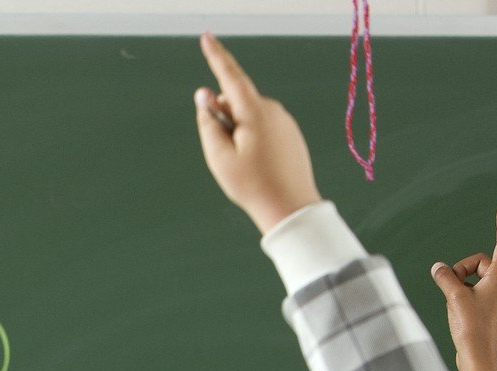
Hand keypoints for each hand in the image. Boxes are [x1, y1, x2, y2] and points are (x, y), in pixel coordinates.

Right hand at [193, 32, 322, 233]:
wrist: (291, 208)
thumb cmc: (253, 186)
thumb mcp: (219, 157)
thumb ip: (208, 122)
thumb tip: (205, 95)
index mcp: (255, 112)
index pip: (230, 76)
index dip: (216, 56)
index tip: (206, 37)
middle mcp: (273, 110)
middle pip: (237, 102)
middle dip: (223, 118)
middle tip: (225, 154)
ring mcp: (284, 121)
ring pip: (249, 117)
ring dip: (237, 132)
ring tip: (244, 166)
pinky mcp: (290, 134)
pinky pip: (263, 128)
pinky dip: (252, 140)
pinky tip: (258, 166)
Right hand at [431, 206, 496, 370]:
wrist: (480, 359)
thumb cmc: (471, 327)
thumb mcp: (454, 296)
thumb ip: (445, 277)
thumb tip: (438, 267)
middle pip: (480, 264)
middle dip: (461, 270)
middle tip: (449, 287)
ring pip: (476, 280)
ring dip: (460, 286)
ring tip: (454, 306)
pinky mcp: (492, 312)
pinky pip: (476, 294)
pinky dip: (463, 297)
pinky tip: (457, 314)